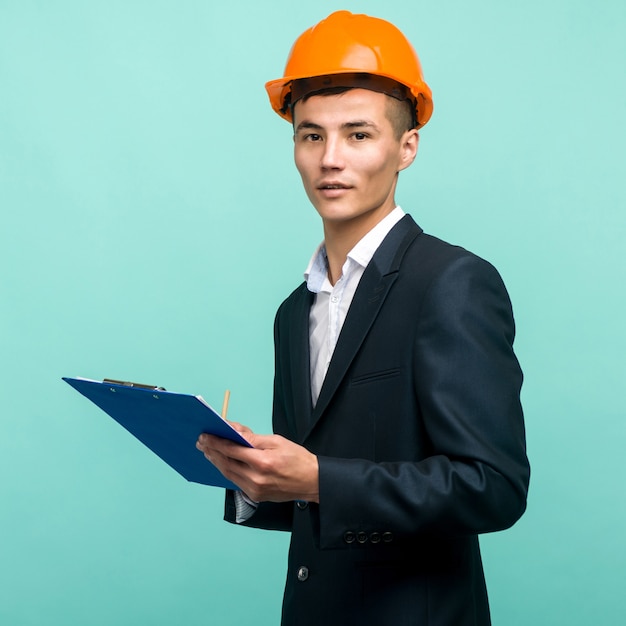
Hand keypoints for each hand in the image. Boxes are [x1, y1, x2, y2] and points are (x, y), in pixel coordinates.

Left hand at [196, 430, 318, 503]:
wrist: (312, 482)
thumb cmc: (298, 459)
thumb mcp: (277, 441)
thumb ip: (253, 438)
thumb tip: (234, 431)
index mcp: (263, 462)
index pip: (232, 450)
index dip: (216, 442)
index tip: (206, 436)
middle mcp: (256, 479)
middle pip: (227, 463)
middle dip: (212, 451)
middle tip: (201, 442)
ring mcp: (255, 490)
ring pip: (228, 474)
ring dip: (216, 462)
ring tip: (207, 451)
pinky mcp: (256, 496)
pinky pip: (236, 482)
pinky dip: (227, 471)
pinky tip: (222, 463)